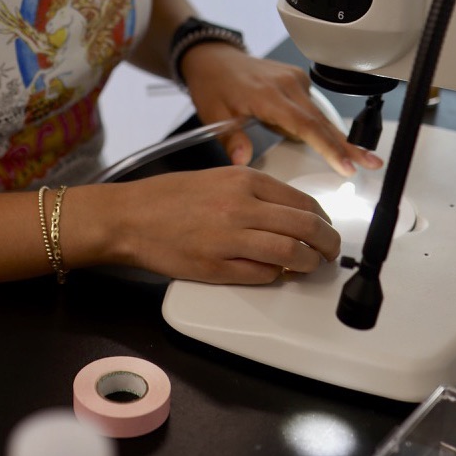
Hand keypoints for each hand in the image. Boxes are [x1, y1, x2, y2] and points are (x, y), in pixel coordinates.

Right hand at [71, 168, 341, 284]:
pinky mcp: (219, 266)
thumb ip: (253, 194)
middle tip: (329, 252)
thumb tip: (288, 216)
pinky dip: (276, 276)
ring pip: (293, 254)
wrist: (126, 218)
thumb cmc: (164, 198)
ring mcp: (231, 238)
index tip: (324, 228)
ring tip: (307, 266)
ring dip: (308, 264)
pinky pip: (264, 274)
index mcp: (243, 181)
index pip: (304, 202)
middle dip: (327, 244)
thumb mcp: (215, 179)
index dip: (323, 220)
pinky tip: (274, 272)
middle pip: (307, 228)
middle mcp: (242, 207)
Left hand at [179, 43, 380, 175]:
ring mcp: (294, 80)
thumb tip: (242, 161)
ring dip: (339, 137)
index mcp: (267, 95)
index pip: (304, 124)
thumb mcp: (214, 114)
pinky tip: (331, 140)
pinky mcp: (297, 79)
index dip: (328, 146)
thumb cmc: (212, 84)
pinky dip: (321, 124)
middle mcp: (286, 85)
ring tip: (363, 158)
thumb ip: (231, 139)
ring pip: (321, 114)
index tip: (346, 164)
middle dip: (348, 145)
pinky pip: (313, 106)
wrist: (212, 58)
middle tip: (371, 163)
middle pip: (322, 121)